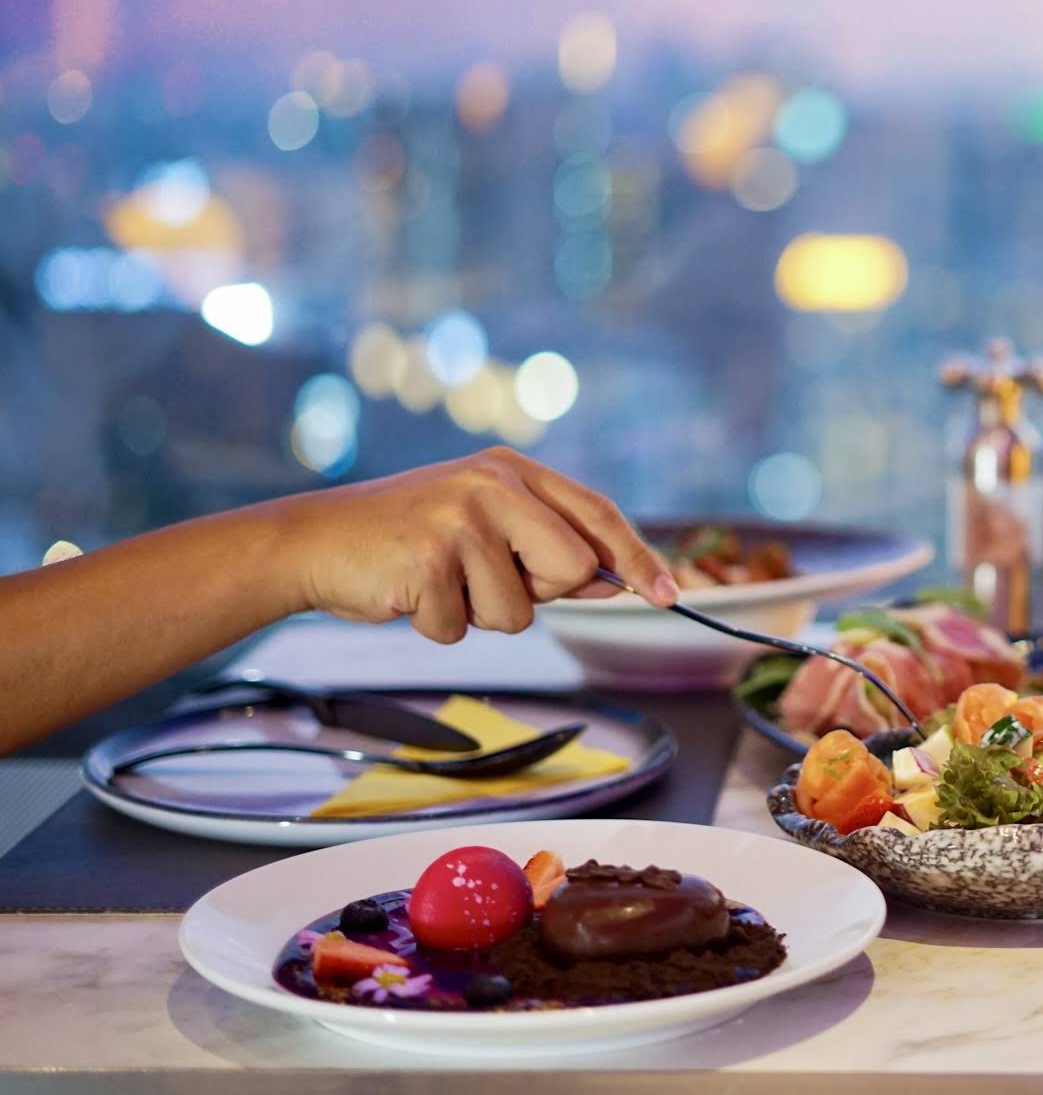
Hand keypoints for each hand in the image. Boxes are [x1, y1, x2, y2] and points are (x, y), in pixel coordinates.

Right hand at [278, 449, 678, 642]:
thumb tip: (617, 579)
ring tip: (439, 582)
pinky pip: (465, 628)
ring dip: (479, 613)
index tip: (671, 594)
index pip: (598, 514)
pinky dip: (439, 626)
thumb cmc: (409, 541)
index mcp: (513, 470)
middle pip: (572, 568)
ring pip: (518, 612)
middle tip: (483, 576)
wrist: (315, 541)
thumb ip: (547, 547)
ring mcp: (460, 519)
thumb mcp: (484, 526)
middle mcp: (492, 484)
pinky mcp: (428, 560)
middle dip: (537, 593)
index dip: (638, 557)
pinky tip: (410, 594)